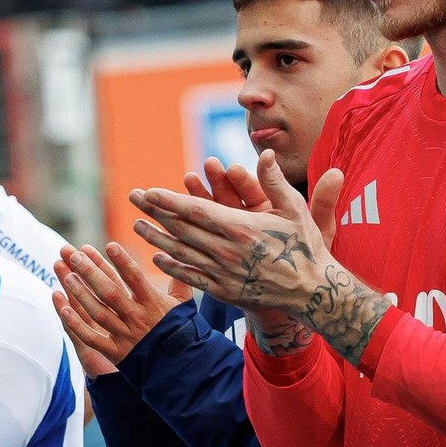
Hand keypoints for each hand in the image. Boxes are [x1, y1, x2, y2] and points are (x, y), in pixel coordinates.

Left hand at [52, 243, 192, 373]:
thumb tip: (173, 258)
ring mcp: (124, 335)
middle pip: (110, 292)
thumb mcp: (183, 305)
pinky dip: (77, 324)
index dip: (122, 261)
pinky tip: (64, 308)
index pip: (135, 279)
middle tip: (75, 254)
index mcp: (152, 304)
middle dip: (92, 272)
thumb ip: (178, 282)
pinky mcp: (115, 352)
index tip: (109, 245)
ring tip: (67, 274)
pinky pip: (92, 338)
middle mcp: (136, 318)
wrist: (179, 367)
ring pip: (98, 312)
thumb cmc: (180, 331)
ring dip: (81, 293)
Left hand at [131, 150, 382, 363]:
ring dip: (156, 238)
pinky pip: (191, 277)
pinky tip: (158, 256)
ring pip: (181, 252)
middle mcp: (227, 250)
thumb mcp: (295, 210)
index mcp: (241, 227)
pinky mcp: (224, 291)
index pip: (196, 211)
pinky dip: (172, 266)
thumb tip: (264, 154)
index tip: (149, 191)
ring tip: (136, 226)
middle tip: (133, 199)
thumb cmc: (305, 247)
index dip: (169, 201)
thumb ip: (275, 182)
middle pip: (181, 229)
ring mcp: (223, 272)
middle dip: (154, 213)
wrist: (312, 293)